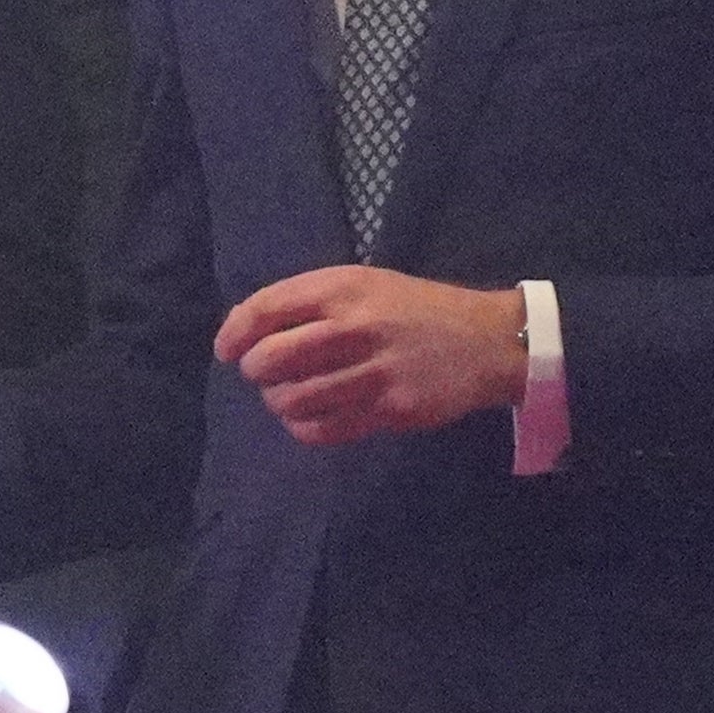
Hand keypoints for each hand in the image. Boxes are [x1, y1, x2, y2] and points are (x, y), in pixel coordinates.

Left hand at [212, 267, 526, 448]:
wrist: (487, 341)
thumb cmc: (415, 308)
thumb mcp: (364, 283)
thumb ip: (309, 299)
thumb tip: (245, 325)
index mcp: (343, 289)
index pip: (264, 310)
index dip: (233, 334)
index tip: (226, 351)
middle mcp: (355, 328)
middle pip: (271, 359)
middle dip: (254, 371)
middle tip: (262, 374)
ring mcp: (375, 372)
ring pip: (294, 399)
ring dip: (277, 402)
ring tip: (285, 396)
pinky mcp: (392, 410)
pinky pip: (325, 429)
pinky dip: (303, 427)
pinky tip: (308, 418)